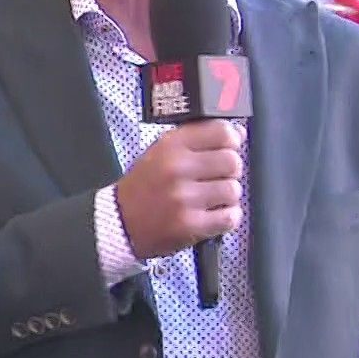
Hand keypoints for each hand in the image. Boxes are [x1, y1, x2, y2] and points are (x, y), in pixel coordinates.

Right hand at [113, 119, 243, 259]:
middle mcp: (177, 169)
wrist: (120, 221)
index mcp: (170, 146)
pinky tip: (211, 214)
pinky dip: (226, 217)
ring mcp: (184, 198)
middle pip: (232, 162)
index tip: (228, 147)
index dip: (231, 140)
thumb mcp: (161, 151)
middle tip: (216, 177)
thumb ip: (197, 138)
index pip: (221, 132)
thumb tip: (237, 132)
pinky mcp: (190, 225)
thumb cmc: (144, 185)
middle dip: (228, 170)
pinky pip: (230, 217)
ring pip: (233, 190)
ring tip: (209, 198)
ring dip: (226, 196)